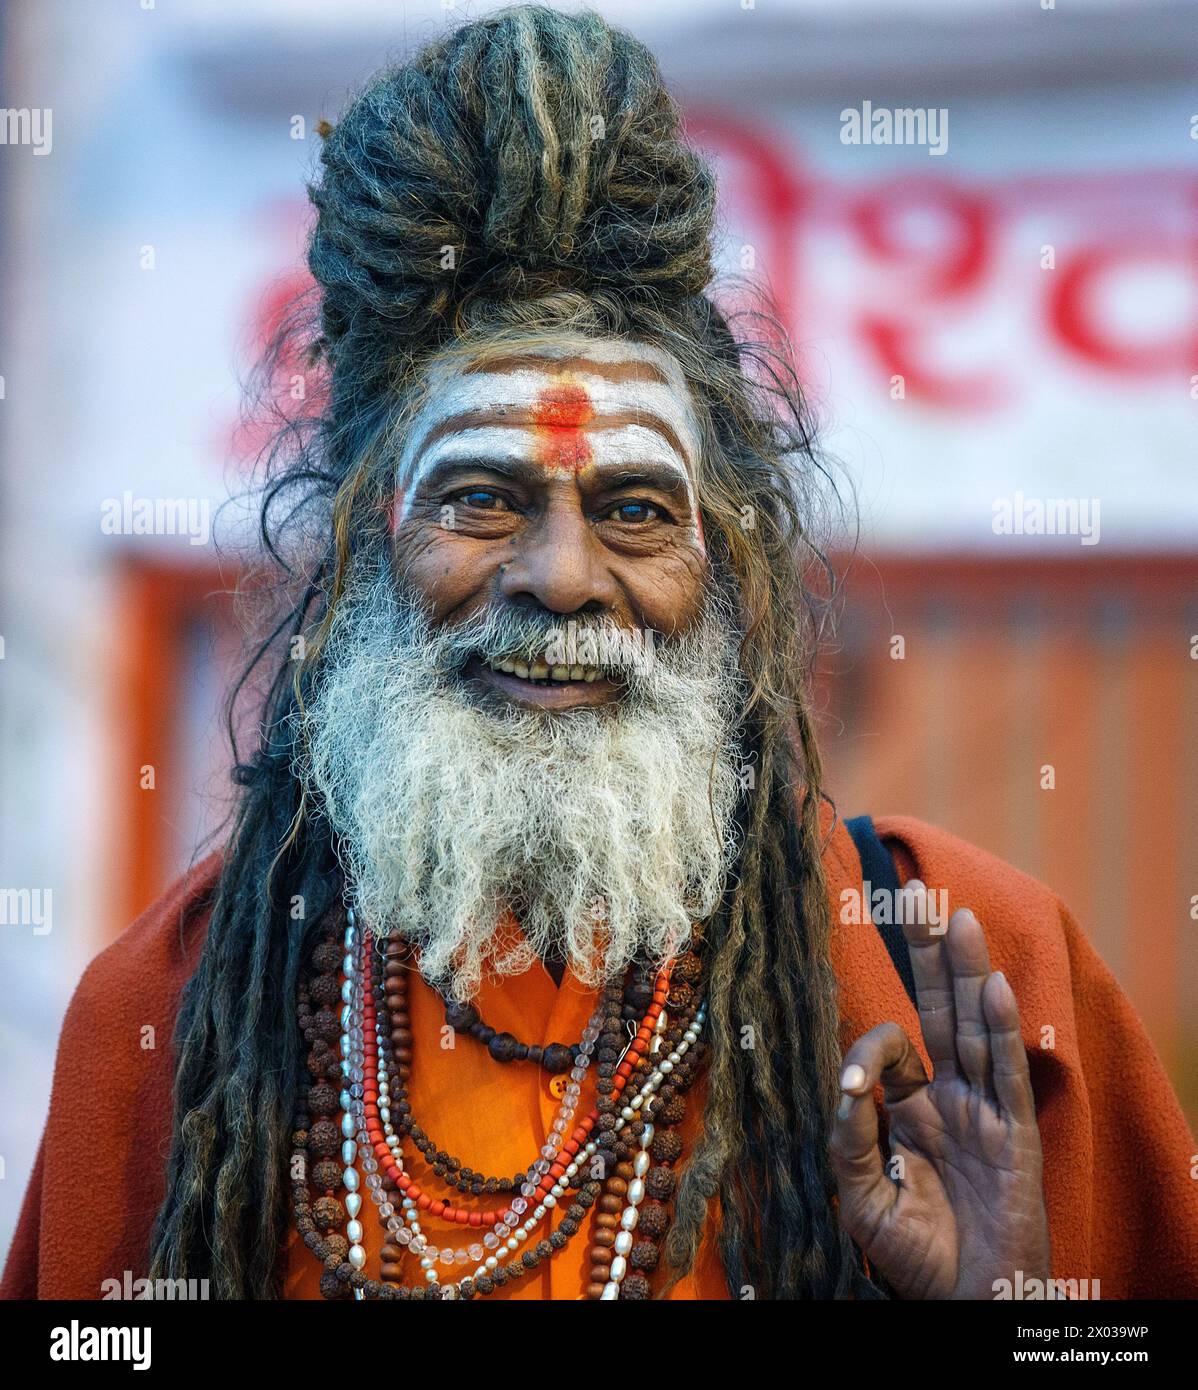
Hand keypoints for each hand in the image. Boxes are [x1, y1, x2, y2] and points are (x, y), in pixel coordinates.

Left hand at [829, 881, 1050, 1299]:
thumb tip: (847, 1079)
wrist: (964, 1303)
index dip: (869, 1050)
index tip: (854, 1083)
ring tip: (953, 913)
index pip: (891, 1047)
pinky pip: (1007, 1074)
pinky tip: (992, 985)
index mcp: (909, 1106)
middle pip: (939, 1008)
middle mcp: (948, 1096)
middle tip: (913, 892)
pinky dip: (1000, 1029)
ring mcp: (984, 1110)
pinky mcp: (1013, 1134)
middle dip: (927, 952)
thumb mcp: (861, 1194)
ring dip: (965, 970)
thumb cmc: (914, 1255)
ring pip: (975, 1026)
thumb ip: (850, 1136)